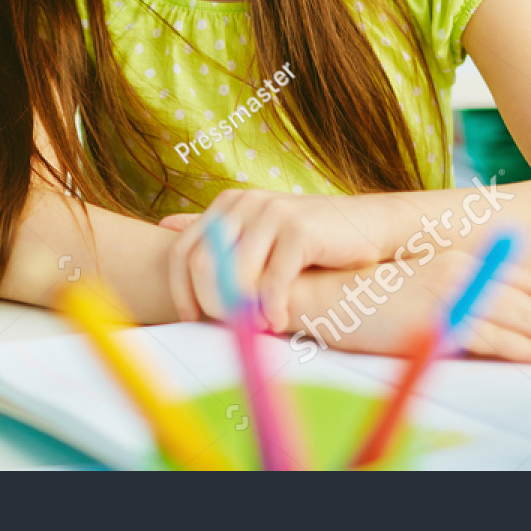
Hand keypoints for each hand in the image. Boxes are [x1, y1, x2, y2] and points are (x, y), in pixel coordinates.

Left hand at [162, 189, 403, 330]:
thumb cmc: (306, 236)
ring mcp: (271, 213)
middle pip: (203, 263)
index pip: (184, 250)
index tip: (191, 318)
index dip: (181, 289)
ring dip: (241, 309)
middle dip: (209, 301)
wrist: (365, 225)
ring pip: (235, 274)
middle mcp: (244, 203)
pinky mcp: (298, 230)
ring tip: (255, 328)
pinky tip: (277, 322)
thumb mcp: (256, 229)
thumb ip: (215, 230)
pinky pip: (272, 280)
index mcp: (227, 204)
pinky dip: (271, 308)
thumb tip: (165, 225)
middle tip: (226, 327)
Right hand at [288, 252, 530, 362]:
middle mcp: (458, 271)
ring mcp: (449, 294)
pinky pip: (491, 337)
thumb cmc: (363, 296)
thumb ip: (452, 298)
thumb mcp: (415, 289)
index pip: (520, 280)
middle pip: (530, 300)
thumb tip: (484, 320)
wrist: (320, 293)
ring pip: (519, 320)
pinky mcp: (436, 319)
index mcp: (455, 261)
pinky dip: (525, 348)